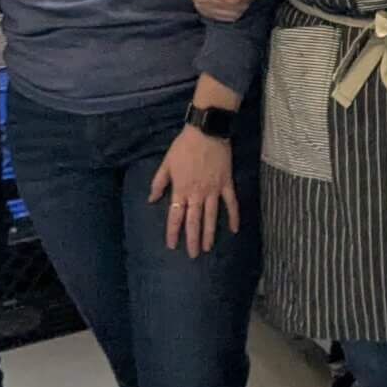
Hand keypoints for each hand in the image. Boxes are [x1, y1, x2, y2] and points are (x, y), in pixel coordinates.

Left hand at [150, 128, 239, 257]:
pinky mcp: (226, 184)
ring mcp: (213, 190)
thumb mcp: (166, 163)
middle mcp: (196, 194)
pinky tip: (234, 229)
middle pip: (194, 221)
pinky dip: (233, 216)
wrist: (207, 132)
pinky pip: (231, 203)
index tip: (172, 245)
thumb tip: (151, 200)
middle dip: (192, 239)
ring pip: (211, 216)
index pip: (175, 216)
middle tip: (193, 255)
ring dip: (210, 233)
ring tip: (208, 248)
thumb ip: (158, 183)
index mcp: (180, 189)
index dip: (173, 232)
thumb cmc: (184, 146)